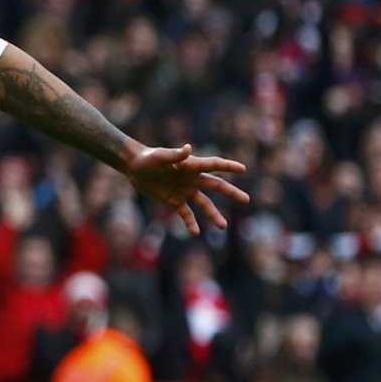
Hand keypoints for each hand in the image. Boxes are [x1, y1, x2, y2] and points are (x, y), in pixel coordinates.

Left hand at [123, 143, 248, 234]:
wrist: (134, 168)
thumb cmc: (147, 158)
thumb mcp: (159, 157)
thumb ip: (174, 155)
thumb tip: (188, 149)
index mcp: (191, 165)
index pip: (213, 165)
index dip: (228, 166)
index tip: (243, 169)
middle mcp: (192, 178)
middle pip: (216, 186)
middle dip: (231, 193)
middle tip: (246, 200)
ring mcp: (185, 190)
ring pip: (204, 203)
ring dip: (213, 214)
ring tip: (223, 226)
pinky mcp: (175, 200)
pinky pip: (186, 213)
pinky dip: (191, 223)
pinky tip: (196, 233)